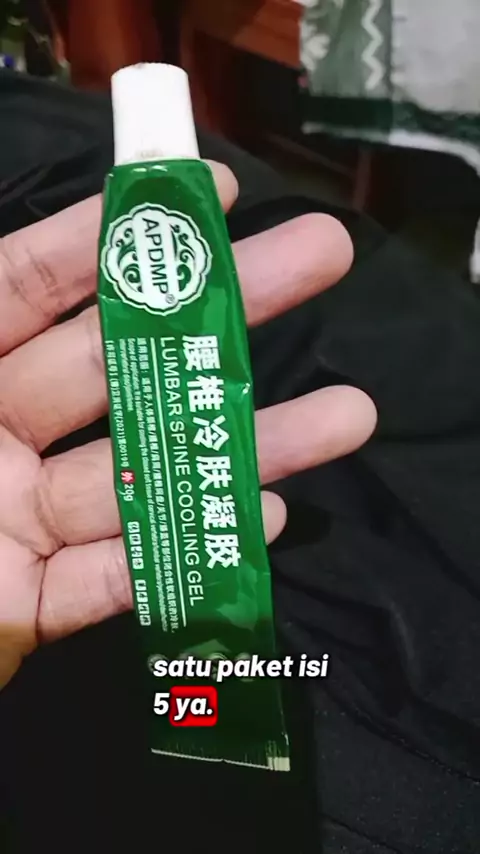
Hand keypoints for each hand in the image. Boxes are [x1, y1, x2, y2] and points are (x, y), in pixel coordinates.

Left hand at [0, 162, 375, 688]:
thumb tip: (16, 260)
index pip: (34, 284)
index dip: (117, 237)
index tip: (206, 196)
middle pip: (118, 365)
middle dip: (219, 314)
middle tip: (319, 261)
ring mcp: (16, 521)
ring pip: (142, 476)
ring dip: (244, 446)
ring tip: (345, 415)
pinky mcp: (32, 607)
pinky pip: (120, 579)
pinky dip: (188, 552)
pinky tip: (267, 517)